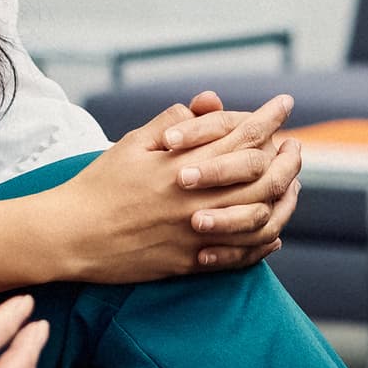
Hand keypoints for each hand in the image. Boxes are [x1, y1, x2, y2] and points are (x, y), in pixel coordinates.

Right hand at [47, 95, 300, 282]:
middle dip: (286, 158)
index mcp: (182, 164)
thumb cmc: (98, 184)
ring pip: (258, 217)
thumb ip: (172, 122)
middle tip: (296, 146)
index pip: (240, 136)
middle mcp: (196, 198)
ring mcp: (195, 233)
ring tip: (292, 186)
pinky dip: (262, 244)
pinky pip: (238, 256)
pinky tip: (273, 233)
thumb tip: (206, 105)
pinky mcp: (189, 262)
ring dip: (283, 200)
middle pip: (262, 177)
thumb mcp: (132, 143)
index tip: (285, 104)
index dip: (268, 118)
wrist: (71, 235)